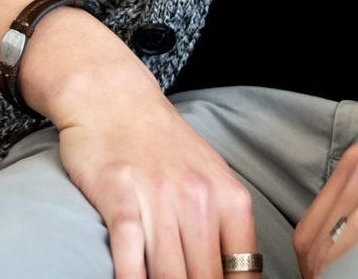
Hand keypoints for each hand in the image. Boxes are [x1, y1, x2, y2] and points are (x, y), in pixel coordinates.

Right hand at [56, 83, 260, 278]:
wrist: (114, 97)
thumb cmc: (163, 145)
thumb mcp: (209, 178)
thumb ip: (224, 228)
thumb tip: (238, 277)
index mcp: (229, 197)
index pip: (243, 272)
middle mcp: (199, 199)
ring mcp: (159, 199)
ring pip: (169, 277)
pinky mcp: (120, 199)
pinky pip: (130, 259)